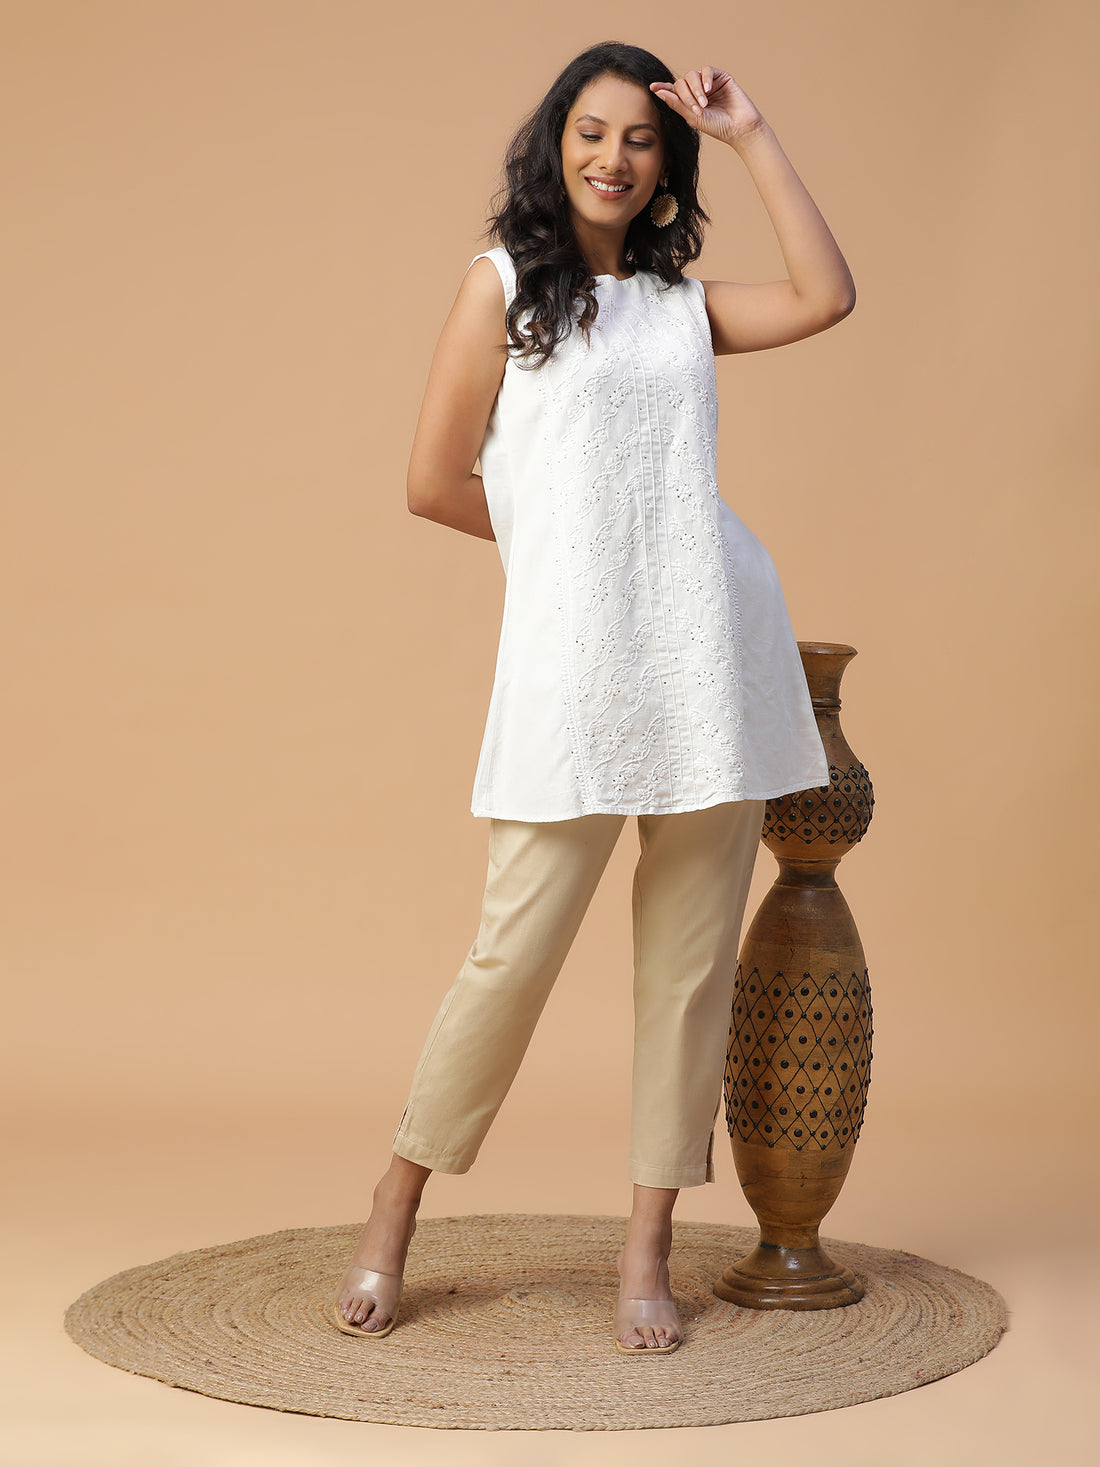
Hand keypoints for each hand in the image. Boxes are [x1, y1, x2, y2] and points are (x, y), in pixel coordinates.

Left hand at [649, 68, 765, 147]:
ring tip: (704, 104)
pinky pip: (707, 70)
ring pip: (692, 75)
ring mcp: (709, 83)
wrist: (739, 128)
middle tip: (696, 109)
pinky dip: (705, 78)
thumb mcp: (694, 118)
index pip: (673, 91)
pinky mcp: (721, 77)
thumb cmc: (717, 127)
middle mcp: (697, 91)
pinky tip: (708, 89)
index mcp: (689, 102)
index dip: (663, 88)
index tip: (653, 87)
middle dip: (686, 95)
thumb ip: (677, 104)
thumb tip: (659, 92)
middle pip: (681, 82)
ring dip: (695, 89)